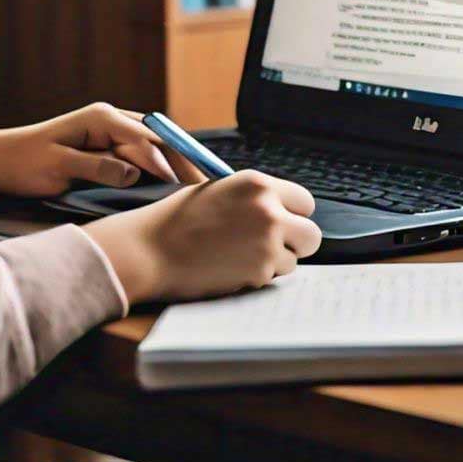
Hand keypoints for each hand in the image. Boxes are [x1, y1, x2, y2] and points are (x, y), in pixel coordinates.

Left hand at [0, 103, 209, 198]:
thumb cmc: (24, 163)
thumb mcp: (59, 167)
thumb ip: (99, 168)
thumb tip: (135, 174)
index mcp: (101, 118)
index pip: (144, 138)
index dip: (166, 160)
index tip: (186, 182)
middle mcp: (110, 119)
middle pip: (156, 138)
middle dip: (182, 158)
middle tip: (206, 183)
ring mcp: (110, 131)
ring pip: (152, 145)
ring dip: (174, 163)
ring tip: (197, 185)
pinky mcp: (107, 145)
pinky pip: (141, 153)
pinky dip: (159, 166)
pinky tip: (173, 182)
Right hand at [83, 170, 321, 304]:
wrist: (150, 250)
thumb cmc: (178, 220)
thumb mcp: (219, 191)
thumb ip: (255, 198)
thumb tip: (284, 211)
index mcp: (258, 184)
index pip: (305, 201)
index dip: (294, 215)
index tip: (283, 222)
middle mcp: (268, 210)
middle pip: (311, 234)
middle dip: (296, 242)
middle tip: (272, 245)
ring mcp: (266, 243)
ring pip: (294, 259)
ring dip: (275, 261)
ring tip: (240, 255)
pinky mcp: (259, 272)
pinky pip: (273, 277)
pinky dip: (257, 276)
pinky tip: (230, 267)